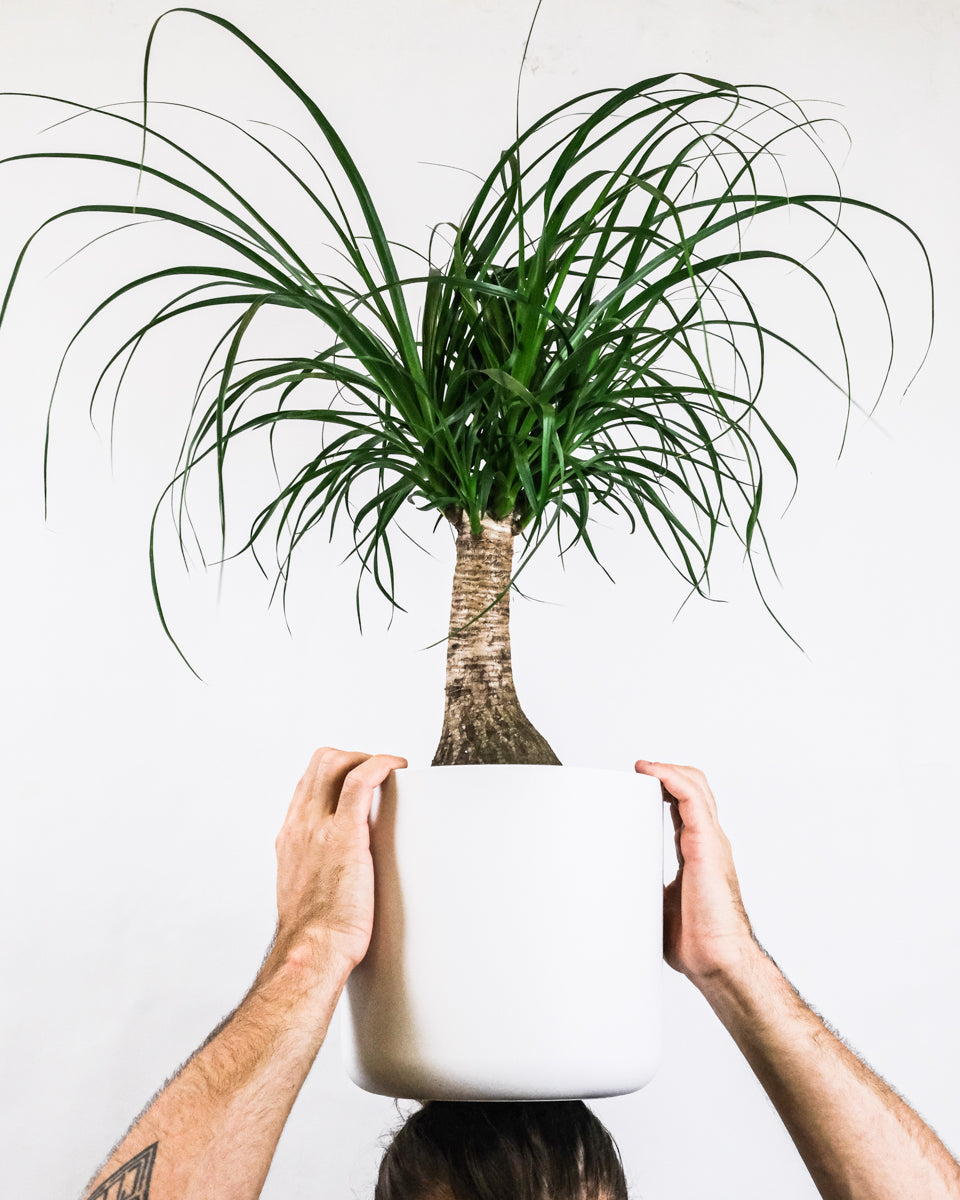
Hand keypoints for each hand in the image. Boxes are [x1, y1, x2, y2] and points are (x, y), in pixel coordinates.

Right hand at [272, 746, 407, 975]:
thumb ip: (317, 870)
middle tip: (378, 773)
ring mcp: (319, 827)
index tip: (359, 779)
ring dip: (366, 757)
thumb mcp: (306, 891)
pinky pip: (360, 781)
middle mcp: (299, 825)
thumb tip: (340, 871)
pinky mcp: (345, 835)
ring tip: (390, 771)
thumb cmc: (316, 935)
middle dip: (352, 757)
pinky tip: (398, 766)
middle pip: (319, 763)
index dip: (336, 773)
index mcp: (290, 837)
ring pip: (334, 762)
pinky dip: (380, 764)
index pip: (307, 784)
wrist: (313, 951)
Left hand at [634, 759, 755, 985]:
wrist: (716, 960)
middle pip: (693, 788)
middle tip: (636, 771)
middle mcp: (707, 840)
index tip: (637, 782)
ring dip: (667, 769)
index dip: (664, 788)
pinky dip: (672, 777)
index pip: (685, 806)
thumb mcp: (658, 901)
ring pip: (695, 785)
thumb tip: (609, 890)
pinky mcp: (706, 844)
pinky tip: (651, 772)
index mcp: (697, 851)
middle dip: (666, 772)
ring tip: (641, 767)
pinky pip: (692, 797)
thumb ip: (643, 886)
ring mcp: (710, 840)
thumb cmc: (694, 940)